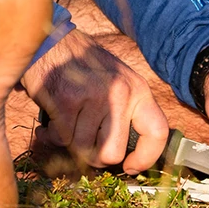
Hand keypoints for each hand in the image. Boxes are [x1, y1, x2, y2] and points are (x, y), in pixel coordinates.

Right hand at [20, 29, 169, 172]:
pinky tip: (52, 121)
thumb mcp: (117, 81)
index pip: (157, 133)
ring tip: (67, 121)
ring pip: (84, 149)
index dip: (146, 158)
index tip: (130, 167)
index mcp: (138, 89)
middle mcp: (120, 93)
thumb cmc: (83, 66)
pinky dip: (54, 135)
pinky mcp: (67, 101)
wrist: (50, 40)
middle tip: (86, 143)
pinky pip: (63, 139)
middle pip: (113, 153)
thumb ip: (127, 112)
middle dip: (96, 156)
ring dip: (71, 141)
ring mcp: (93, 97)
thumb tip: (127, 156)